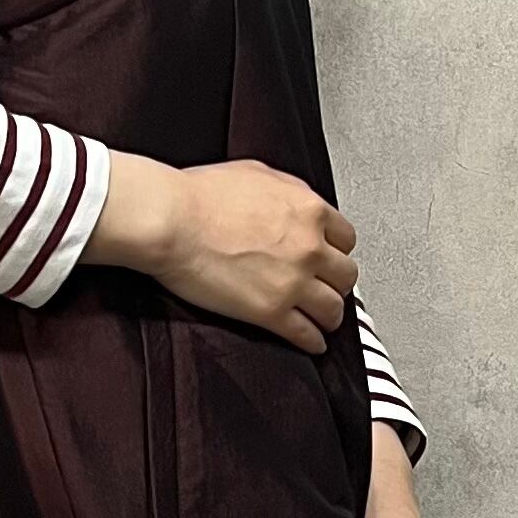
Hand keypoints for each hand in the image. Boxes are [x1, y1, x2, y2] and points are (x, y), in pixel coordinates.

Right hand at [82, 152, 355, 353]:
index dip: (335, 251)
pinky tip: (310, 343)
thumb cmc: (199, 197)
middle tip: (326, 290)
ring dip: (329, 317)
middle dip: (336, 284)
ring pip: (333, 309)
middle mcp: (309, 246)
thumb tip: (296, 202)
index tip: (328, 260)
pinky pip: (306, 335)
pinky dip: (312, 342)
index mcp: (309, 210)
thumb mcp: (256, 173)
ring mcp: (293, 282)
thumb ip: (287, 191)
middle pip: (346, 275)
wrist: (172, 222)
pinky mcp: (271, 312)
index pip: (346, 238)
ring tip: (322, 322)